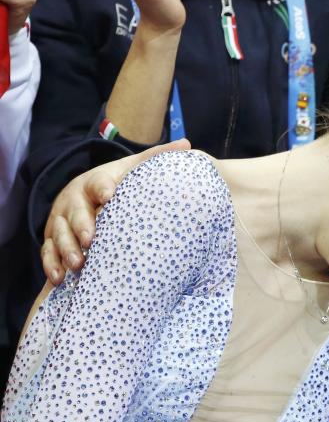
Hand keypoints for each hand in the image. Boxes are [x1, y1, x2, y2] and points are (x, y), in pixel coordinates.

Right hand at [41, 139, 190, 284]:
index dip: (103, 188)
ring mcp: (59, 219)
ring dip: (67, 249)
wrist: (84, 190)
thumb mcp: (134, 168)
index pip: (98, 182)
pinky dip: (52, 264)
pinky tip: (61, 278)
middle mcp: (74, 199)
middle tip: (91, 240)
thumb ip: (156, 158)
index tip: (109, 196)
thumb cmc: (117, 182)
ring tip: (78, 264)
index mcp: (96, 181)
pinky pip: (48, 252)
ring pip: (59, 234)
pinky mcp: (52, 238)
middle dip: (81, 226)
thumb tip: (187, 144)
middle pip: (74, 212)